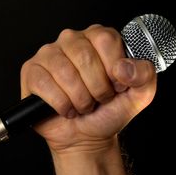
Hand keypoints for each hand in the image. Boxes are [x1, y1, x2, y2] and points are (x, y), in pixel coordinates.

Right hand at [20, 24, 156, 153]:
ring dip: (79, 99)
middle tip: (98, 99)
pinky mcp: (31, 71)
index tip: (116, 86)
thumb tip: (123, 67)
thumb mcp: (139, 94)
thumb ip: (144, 74)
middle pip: (85, 56)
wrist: (86, 137)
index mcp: (98, 37)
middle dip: (97, 88)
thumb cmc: (108, 111)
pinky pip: (45, 84)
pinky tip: (65, 108)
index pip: (106, 40)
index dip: (113, 69)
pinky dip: (60, 104)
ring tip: (82, 105)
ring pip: (64, 72)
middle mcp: (72, 39)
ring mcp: (48, 54)